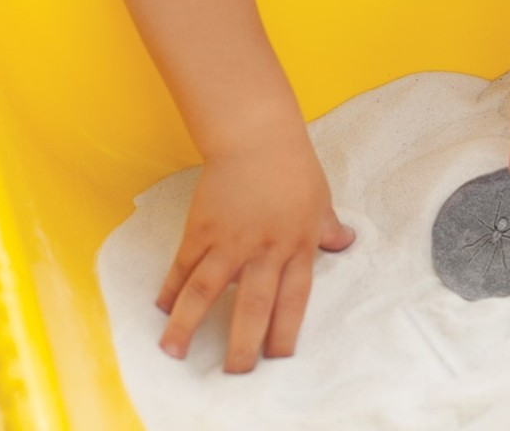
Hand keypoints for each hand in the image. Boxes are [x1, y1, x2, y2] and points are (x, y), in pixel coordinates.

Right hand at [155, 134, 353, 372]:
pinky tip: (162, 306)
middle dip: (242, 345)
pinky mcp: (202, 227)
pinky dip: (171, 287)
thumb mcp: (320, 198)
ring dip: (188, 324)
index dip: (285, 332)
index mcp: (297, 246)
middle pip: (252, 307)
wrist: (257, 136)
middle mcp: (264, 250)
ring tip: (173, 352)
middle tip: (234, 373)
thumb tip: (346, 243)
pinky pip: (184, 264)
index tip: (277, 359)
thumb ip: (328, 227)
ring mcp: (230, 240)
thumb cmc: (293, 165)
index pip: (293, 300)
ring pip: (207, 291)